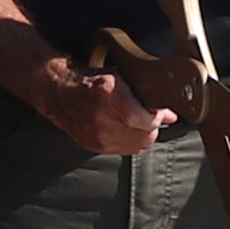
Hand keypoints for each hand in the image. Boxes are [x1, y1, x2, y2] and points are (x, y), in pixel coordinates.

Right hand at [24, 52, 174, 160]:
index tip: (158, 111)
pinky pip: (123, 150)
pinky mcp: (94, 146)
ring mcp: (97, 135)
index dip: (158, 118)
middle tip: (150, 117)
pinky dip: (129, 142)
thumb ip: (145, 95)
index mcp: (110, 95)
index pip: (147, 121)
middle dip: (152, 128)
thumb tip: (171, 115)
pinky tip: (126, 131)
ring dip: (142, 136)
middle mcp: (103, 118)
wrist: (58, 92)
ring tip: (138, 124)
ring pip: (136, 146)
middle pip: (144, 137)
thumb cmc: (88, 80)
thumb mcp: (118, 78)